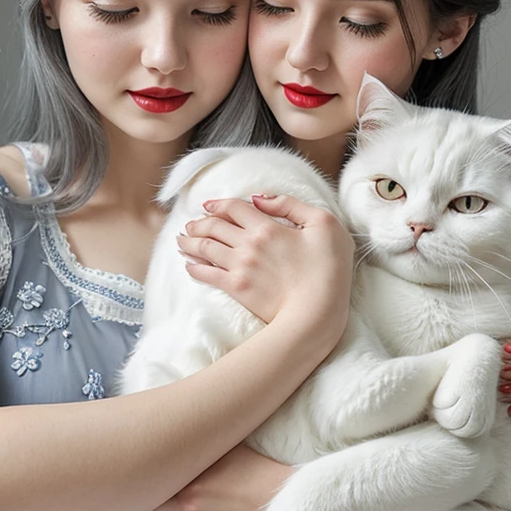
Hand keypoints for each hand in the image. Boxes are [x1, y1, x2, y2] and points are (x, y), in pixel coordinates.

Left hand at [153, 443, 292, 510]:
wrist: (285, 505)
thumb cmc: (260, 472)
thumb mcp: (231, 451)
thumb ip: (204, 449)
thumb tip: (187, 436)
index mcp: (190, 485)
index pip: (155, 487)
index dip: (152, 483)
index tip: (153, 478)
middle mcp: (190, 510)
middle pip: (157, 510)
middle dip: (158, 502)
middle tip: (161, 495)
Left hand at [176, 194, 352, 326]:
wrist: (317, 311)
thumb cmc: (329, 267)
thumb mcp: (324, 224)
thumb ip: (292, 205)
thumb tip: (260, 199)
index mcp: (268, 226)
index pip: (233, 208)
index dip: (218, 204)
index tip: (207, 206)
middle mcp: (248, 244)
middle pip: (213, 227)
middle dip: (198, 223)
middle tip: (189, 225)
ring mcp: (240, 267)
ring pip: (205, 248)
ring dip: (190, 242)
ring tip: (181, 241)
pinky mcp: (236, 288)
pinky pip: (207, 274)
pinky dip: (194, 268)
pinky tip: (188, 265)